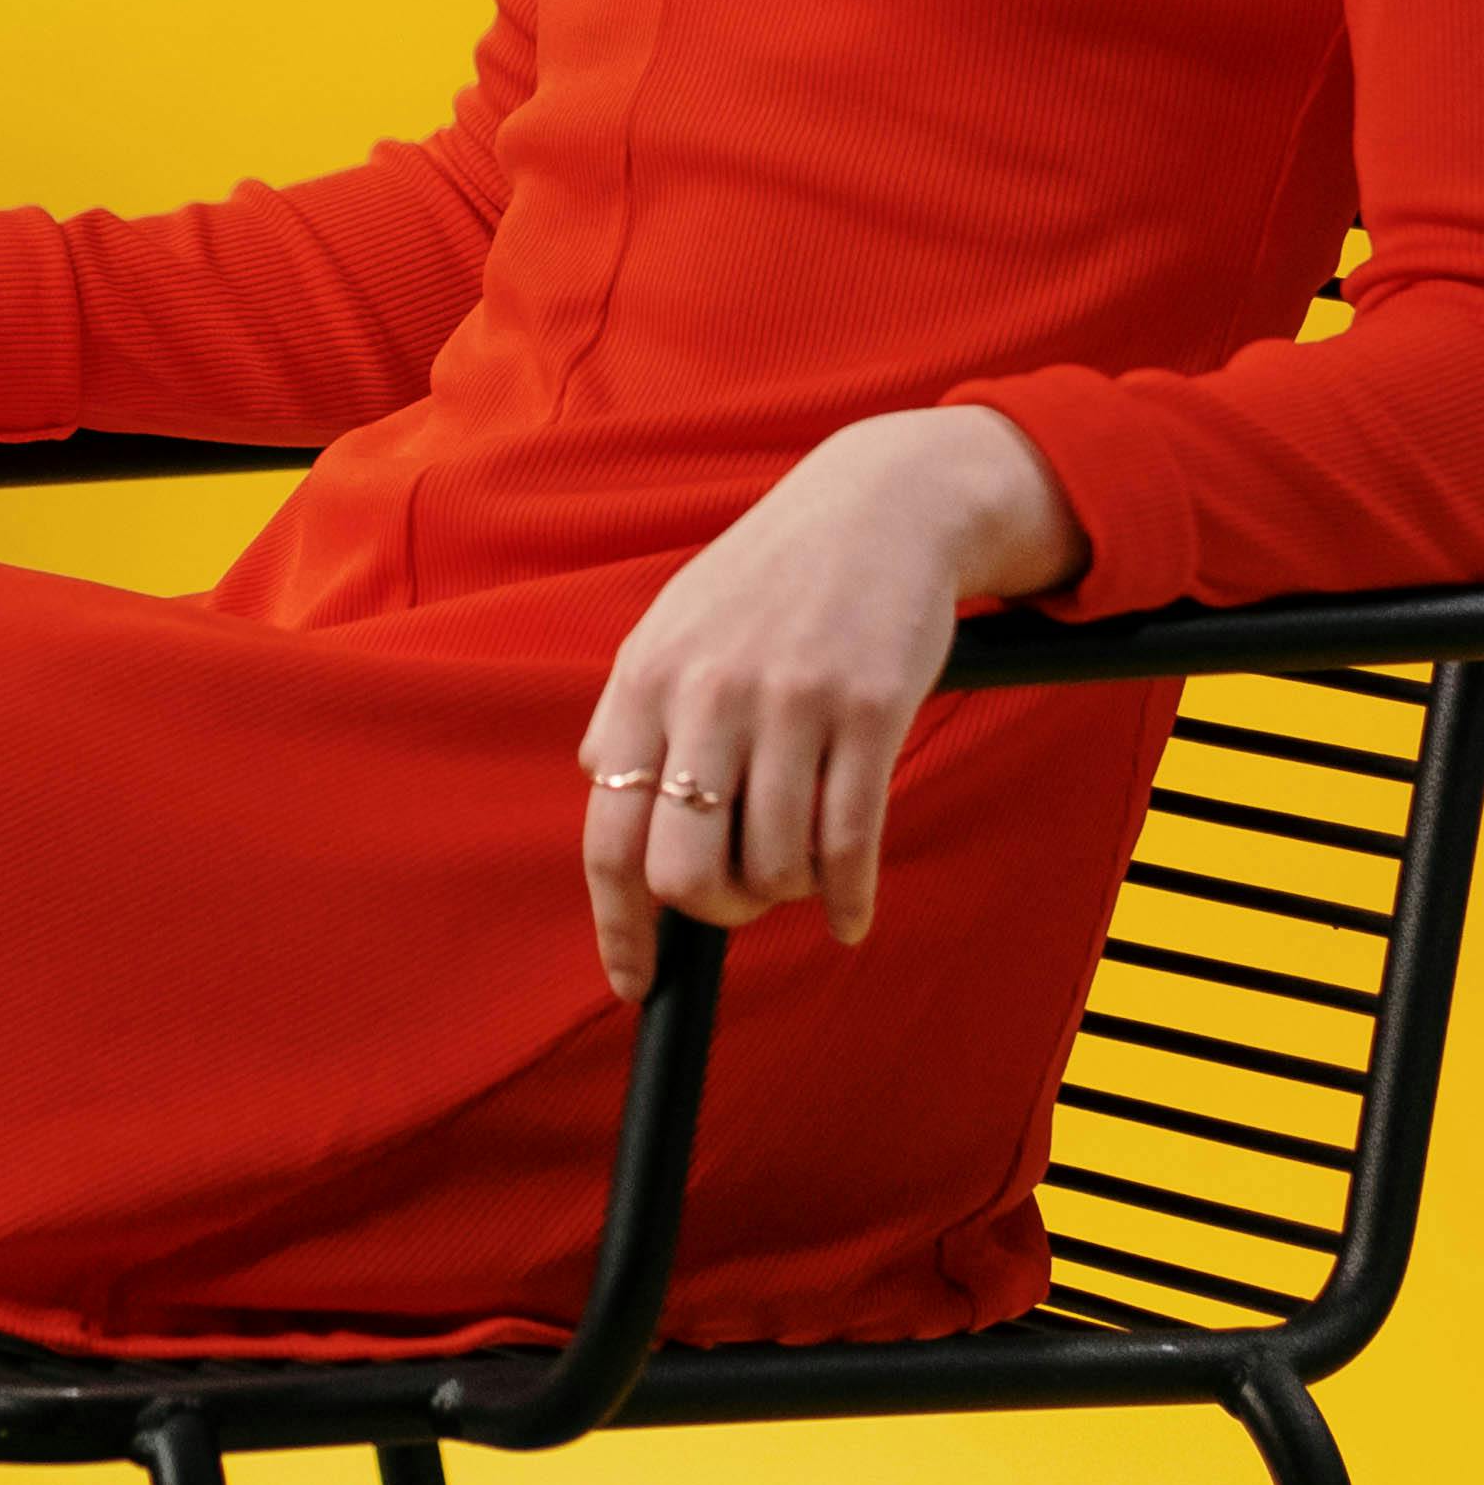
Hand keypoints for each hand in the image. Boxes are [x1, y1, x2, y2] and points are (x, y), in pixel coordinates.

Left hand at [577, 404, 1085, 1000]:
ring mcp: (789, 704)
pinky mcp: (868, 711)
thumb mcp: (677, 622)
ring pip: (772, 868)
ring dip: (789, 894)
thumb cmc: (773, 577)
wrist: (882, 504)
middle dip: (715, 912)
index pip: (607, 836)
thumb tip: (601, 782)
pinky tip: (853, 913)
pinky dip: (850, 900)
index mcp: (646, 681)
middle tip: (743, 898)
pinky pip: (850, 846)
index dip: (618, 928)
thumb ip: (633, 706)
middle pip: (681, 872)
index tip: (636, 980)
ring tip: (803, 869)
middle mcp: (707, 696)